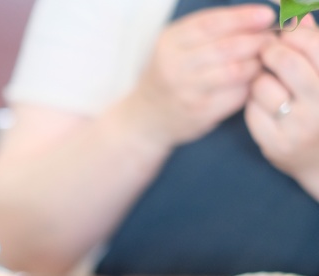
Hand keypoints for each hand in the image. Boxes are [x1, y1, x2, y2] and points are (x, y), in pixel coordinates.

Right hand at [125, 4, 275, 147]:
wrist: (145, 118)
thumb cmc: (169, 75)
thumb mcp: (176, 46)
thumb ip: (209, 30)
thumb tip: (256, 17)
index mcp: (169, 43)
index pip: (211, 24)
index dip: (242, 17)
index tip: (266, 15)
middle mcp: (174, 66)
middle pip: (227, 47)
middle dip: (256, 40)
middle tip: (271, 39)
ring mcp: (186, 91)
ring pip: (236, 71)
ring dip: (256, 63)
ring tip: (263, 59)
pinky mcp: (199, 112)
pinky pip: (236, 94)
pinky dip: (250, 85)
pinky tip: (252, 80)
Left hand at [247, 15, 318, 196]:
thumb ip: (315, 45)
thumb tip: (298, 16)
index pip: (313, 43)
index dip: (292, 34)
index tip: (284, 36)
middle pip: (285, 61)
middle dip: (270, 52)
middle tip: (268, 54)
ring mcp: (299, 126)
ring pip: (262, 85)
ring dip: (260, 80)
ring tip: (270, 84)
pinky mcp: (277, 144)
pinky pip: (251, 110)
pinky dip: (254, 103)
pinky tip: (266, 106)